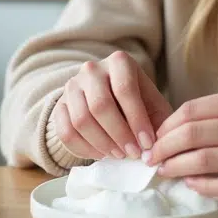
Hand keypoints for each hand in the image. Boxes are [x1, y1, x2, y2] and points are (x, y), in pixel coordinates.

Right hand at [51, 51, 172, 160]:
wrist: (108, 96)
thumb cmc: (137, 102)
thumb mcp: (153, 104)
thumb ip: (159, 122)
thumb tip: (155, 150)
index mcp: (119, 61)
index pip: (125, 89)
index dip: (137, 120)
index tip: (147, 144)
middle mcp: (92, 69)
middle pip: (100, 105)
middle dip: (119, 134)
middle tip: (132, 153)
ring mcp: (72, 86)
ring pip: (81, 120)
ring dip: (102, 143)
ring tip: (118, 155)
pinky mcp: (58, 105)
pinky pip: (65, 132)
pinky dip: (83, 149)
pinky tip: (100, 155)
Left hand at [146, 87, 217, 200]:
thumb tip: (176, 129)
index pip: (192, 110)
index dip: (167, 125)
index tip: (156, 136)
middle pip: (191, 134)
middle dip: (163, 148)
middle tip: (152, 157)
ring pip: (201, 161)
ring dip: (175, 168)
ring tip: (165, 171)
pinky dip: (200, 185)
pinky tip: (191, 184)